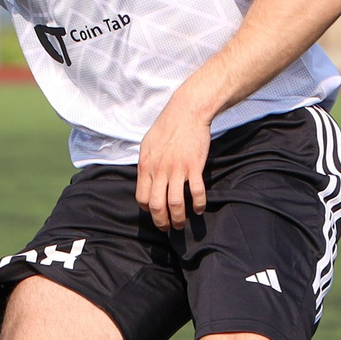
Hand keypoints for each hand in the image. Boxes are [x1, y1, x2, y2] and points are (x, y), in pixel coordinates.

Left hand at [134, 103, 211, 229]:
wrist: (186, 112)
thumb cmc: (167, 126)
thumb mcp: (148, 144)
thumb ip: (146, 163)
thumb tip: (145, 178)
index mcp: (146, 166)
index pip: (142, 197)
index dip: (148, 210)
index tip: (155, 213)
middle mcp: (159, 170)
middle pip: (157, 205)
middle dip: (161, 221)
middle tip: (167, 228)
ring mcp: (177, 169)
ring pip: (175, 203)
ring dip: (178, 218)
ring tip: (181, 224)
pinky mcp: (193, 166)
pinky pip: (196, 192)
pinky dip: (198, 204)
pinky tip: (199, 209)